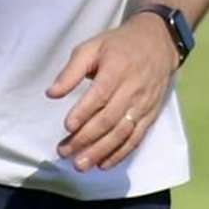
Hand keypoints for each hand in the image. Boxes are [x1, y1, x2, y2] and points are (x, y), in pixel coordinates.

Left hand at [46, 12, 179, 172]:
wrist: (157, 43)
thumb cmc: (118, 46)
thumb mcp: (91, 47)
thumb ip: (71, 71)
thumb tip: (51, 93)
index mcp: (117, 69)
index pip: (100, 95)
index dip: (84, 112)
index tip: (67, 127)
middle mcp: (133, 89)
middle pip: (109, 119)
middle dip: (86, 138)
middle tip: (64, 152)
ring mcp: (143, 105)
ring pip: (122, 133)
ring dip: (100, 152)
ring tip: (80, 164)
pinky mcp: (150, 115)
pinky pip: (136, 139)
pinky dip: (120, 154)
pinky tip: (103, 164)